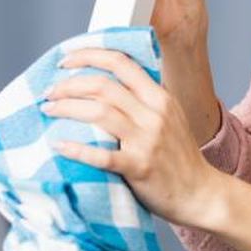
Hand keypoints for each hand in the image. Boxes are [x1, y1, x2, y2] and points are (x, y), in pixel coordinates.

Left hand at [40, 45, 222, 228]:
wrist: (202, 194)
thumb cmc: (179, 158)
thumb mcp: (168, 118)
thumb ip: (143, 101)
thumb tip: (104, 87)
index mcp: (159, 98)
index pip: (121, 62)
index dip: (88, 56)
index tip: (65, 61)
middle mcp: (154, 114)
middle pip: (103, 85)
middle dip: (69, 84)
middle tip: (49, 91)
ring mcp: (148, 141)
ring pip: (99, 113)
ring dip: (67, 108)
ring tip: (48, 110)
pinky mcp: (140, 168)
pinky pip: (103, 156)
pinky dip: (78, 150)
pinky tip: (60, 146)